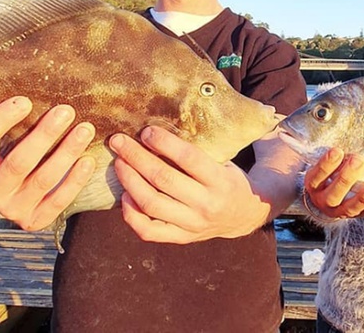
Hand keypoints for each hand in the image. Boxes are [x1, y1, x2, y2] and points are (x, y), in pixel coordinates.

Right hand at [0, 97, 95, 230]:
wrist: (19, 193)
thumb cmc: (13, 152)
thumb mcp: (2, 137)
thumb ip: (4, 117)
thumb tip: (19, 76)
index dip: (0, 120)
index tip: (25, 100)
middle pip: (18, 162)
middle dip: (44, 135)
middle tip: (66, 111)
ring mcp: (12, 209)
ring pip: (43, 179)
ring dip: (66, 152)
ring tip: (85, 130)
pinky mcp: (34, 220)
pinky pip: (58, 201)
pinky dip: (75, 180)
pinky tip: (88, 160)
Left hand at [111, 126, 270, 243]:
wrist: (245, 215)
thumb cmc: (228, 179)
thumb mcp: (225, 161)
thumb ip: (198, 150)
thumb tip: (161, 126)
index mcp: (221, 181)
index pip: (189, 158)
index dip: (164, 143)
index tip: (146, 131)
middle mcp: (206, 204)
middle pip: (163, 179)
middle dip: (136, 157)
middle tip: (119, 141)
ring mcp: (193, 225)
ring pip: (151, 204)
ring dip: (129, 181)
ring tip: (119, 163)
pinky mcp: (181, 237)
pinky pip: (149, 231)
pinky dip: (131, 214)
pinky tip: (125, 195)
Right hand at [303, 148, 363, 219]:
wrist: (324, 196)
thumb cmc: (327, 174)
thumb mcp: (323, 165)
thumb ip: (334, 158)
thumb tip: (347, 152)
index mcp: (313, 185)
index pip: (317, 176)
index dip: (326, 164)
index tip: (337, 151)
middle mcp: (323, 200)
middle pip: (333, 194)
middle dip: (346, 177)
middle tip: (359, 160)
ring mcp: (337, 211)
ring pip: (349, 208)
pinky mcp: (352, 216)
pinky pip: (363, 214)